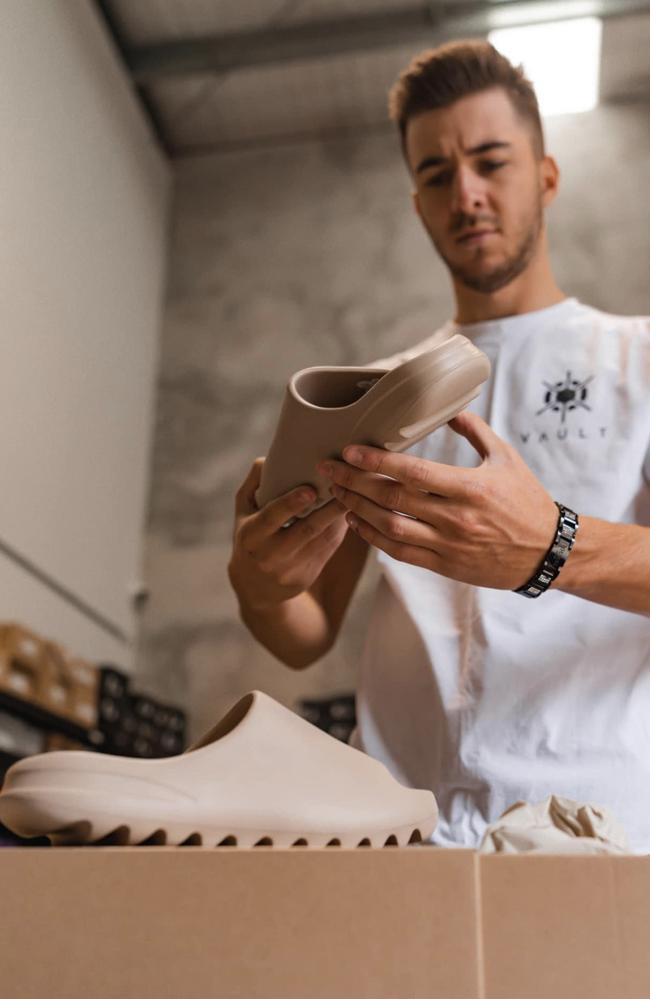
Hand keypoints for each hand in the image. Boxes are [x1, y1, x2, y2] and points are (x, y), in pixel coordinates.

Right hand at [228, 459, 348, 610]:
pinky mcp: (307, 576)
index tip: (310, 489)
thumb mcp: (243, 511)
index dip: (291, 504)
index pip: (272, 518)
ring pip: (323, 540)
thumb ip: (254, 483)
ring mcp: (290, 570)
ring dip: (340, 517)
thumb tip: (270, 457)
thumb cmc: (250, 537)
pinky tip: (350, 512)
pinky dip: (340, 530)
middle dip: (329, 509)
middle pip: (306, 530)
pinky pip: (329, 550)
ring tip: (355, 494)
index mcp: (251, 536)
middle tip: (346, 485)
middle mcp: (270, 555)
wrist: (255, 587)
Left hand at [318, 410, 558, 589]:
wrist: (548, 553)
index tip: (349, 449)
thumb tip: (448, 407)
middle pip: (391, 498)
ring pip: (389, 527)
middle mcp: (455, 517)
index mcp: (470, 487)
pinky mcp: (444, 566)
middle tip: (328, 467)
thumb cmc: (528, 501)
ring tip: (337, 492)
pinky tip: (356, 522)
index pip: (412, 472)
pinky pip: (399, 553)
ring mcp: (448, 544)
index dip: (375, 461)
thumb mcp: (506, 458)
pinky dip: (373, 537)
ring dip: (357, 509)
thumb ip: (475, 430)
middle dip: (354, 481)